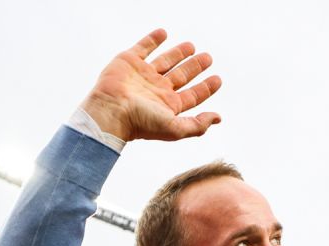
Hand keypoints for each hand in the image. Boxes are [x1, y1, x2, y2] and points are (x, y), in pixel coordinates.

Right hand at [81, 28, 221, 141]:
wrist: (111, 110)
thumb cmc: (140, 122)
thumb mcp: (175, 128)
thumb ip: (197, 124)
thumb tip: (218, 118)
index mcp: (167, 105)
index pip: (192, 95)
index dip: (206, 88)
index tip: (218, 79)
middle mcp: (156, 90)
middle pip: (181, 76)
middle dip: (194, 67)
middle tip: (207, 58)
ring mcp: (143, 75)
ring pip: (165, 61)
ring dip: (178, 53)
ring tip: (191, 46)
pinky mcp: (129, 62)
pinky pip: (143, 47)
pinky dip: (152, 39)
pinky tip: (163, 33)